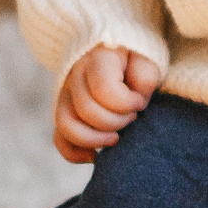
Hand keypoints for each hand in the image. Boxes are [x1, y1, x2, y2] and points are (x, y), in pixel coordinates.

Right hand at [56, 45, 160, 163]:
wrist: (116, 51)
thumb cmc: (136, 58)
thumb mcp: (147, 59)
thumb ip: (144, 77)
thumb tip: (135, 101)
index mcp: (97, 58)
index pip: (103, 89)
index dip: (127, 103)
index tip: (140, 102)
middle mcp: (75, 75)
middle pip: (86, 110)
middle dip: (117, 122)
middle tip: (132, 117)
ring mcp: (65, 94)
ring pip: (66, 125)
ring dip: (95, 140)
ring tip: (116, 139)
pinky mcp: (64, 112)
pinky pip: (60, 138)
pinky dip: (75, 153)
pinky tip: (95, 156)